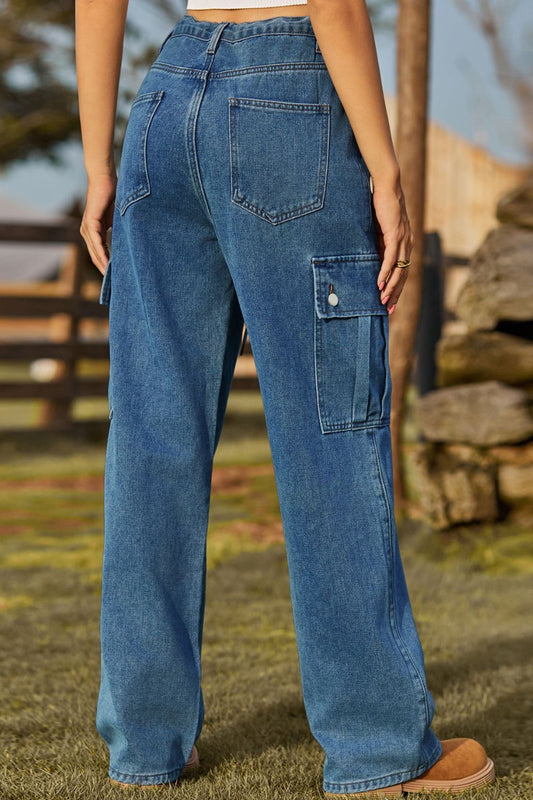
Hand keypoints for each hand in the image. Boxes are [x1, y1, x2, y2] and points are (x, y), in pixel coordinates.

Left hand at [80, 172, 116, 275]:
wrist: (105, 178)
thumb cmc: (113, 195)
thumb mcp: (118, 218)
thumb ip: (119, 231)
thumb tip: (130, 244)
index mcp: (94, 231)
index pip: (99, 253)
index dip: (106, 265)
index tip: (115, 278)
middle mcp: (87, 231)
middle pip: (96, 256)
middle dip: (104, 270)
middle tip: (115, 285)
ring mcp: (87, 228)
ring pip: (95, 252)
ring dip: (103, 266)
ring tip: (112, 279)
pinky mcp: (90, 223)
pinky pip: (97, 243)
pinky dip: (102, 255)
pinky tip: (108, 265)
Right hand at [372, 180, 413, 314]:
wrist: (387, 186)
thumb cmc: (382, 205)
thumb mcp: (379, 230)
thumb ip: (379, 244)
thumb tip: (371, 258)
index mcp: (405, 245)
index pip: (403, 272)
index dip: (396, 289)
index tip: (389, 303)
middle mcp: (407, 244)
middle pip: (403, 276)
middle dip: (395, 294)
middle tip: (388, 310)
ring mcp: (403, 240)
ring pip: (399, 270)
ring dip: (390, 287)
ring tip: (382, 300)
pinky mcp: (395, 234)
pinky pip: (391, 258)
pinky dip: (386, 272)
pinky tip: (380, 283)